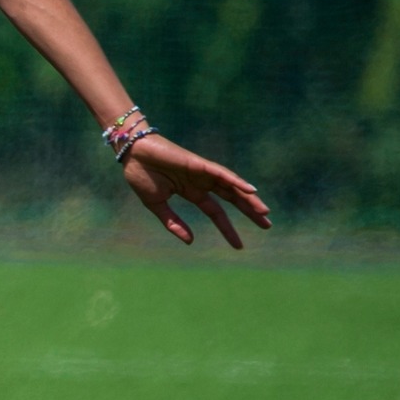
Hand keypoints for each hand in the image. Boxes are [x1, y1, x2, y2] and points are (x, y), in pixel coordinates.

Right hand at [121, 133, 270, 247]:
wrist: (132, 154)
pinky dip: (236, 181)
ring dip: (249, 199)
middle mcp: (201, 182)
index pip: (215, 212)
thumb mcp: (156, 205)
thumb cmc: (141, 175)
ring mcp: (202, 172)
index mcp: (192, 192)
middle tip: (267, 225)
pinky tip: (251, 190)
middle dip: (249, 211)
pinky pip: (222, 173)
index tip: (239, 245)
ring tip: (264, 213)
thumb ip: (173, 223)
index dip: (228, 229)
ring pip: (232, 187)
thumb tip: (190, 241)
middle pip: (231, 198)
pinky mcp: (199, 164)